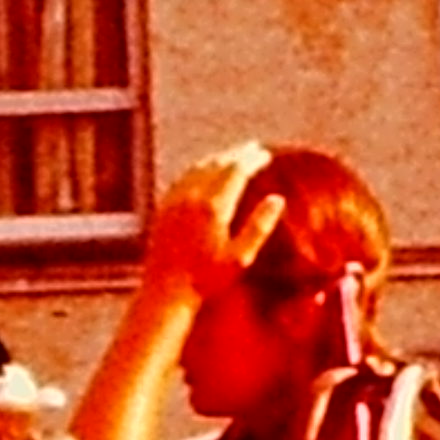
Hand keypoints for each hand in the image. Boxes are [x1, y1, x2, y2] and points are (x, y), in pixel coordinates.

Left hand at [143, 141, 282, 295]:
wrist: (166, 291)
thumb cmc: (207, 279)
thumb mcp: (241, 257)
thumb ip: (260, 226)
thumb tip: (276, 198)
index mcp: (214, 207)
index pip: (236, 171)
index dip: (252, 160)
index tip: (264, 154)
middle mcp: (192, 197)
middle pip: (217, 163)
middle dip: (237, 154)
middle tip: (252, 148)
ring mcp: (174, 201)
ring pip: (198, 168)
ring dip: (218, 157)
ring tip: (232, 155)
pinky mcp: (163, 208)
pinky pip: (183, 178)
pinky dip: (198, 168)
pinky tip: (204, 172)